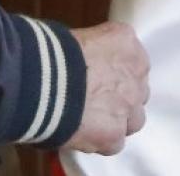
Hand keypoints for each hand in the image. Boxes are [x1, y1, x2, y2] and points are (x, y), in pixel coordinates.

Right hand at [64, 21, 148, 154]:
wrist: (42, 81)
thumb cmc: (51, 52)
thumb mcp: (76, 36)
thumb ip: (90, 50)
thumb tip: (79, 61)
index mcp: (126, 41)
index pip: (131, 59)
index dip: (113, 72)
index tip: (98, 77)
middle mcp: (136, 73)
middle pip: (136, 89)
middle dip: (120, 96)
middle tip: (95, 100)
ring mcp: (129, 106)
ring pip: (133, 119)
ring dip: (117, 121)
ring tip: (91, 122)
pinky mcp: (115, 134)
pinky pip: (114, 143)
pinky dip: (101, 141)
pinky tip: (83, 136)